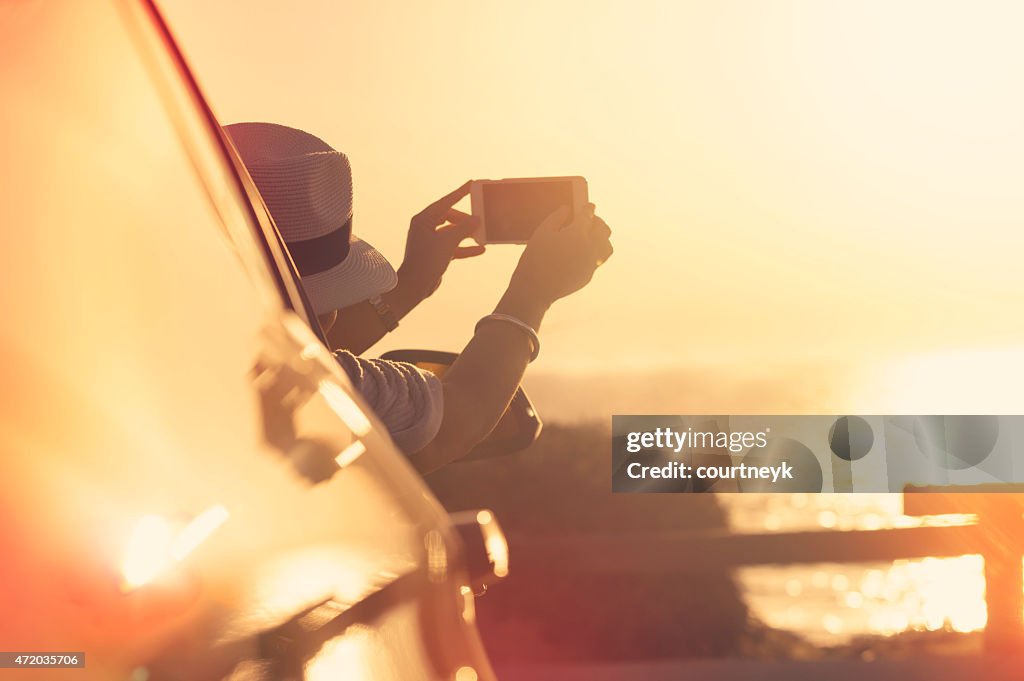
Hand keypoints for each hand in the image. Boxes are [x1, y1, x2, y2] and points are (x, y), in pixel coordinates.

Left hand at [397, 181, 484, 301]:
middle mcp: (425, 227)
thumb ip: (463, 229)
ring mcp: (430, 240)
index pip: (445, 202)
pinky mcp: (435, 253)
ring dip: (466, 234)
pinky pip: (453, 246)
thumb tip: (476, 220)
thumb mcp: (448, 242)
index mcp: (423, 220)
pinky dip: (465, 247)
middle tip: (480, 221)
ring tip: (481, 234)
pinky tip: (479, 250)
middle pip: (450, 217)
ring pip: (452, 232)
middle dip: (465, 220)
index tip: (471, 184)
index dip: (459, 193)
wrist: (415, 286)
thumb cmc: (426, 261)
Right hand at [509, 203, 612, 306]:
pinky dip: (595, 251)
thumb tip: (566, 209)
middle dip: (597, 221)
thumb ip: (556, 218)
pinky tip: (585, 251)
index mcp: (576, 233)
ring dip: (602, 237)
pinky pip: (599, 259)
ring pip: (607, 245)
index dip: (588, 208)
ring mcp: (591, 262)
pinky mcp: (589, 274)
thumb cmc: (535, 259)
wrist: (536, 289)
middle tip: (590, 219)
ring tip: (593, 235)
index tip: (589, 205)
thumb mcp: (541, 233)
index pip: (588, 215)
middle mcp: (588, 247)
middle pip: (603, 228)